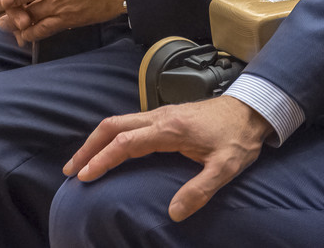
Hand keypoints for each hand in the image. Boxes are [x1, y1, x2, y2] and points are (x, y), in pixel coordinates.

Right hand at [64, 96, 270, 221]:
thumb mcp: (226, 168)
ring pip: (119, 121)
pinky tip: (108, 150)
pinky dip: (111, 136)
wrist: (252, 110)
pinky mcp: (165, 116)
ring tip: (81, 162)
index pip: (126, 142)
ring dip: (97, 140)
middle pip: (113, 126)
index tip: (84, 175)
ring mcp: (161, 114)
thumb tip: (173, 213)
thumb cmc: (239, 138)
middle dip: (89, 147)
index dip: (103, 159)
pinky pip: (129, 123)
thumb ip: (200, 190)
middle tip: (71, 170)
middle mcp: (160, 117)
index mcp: (170, 129)